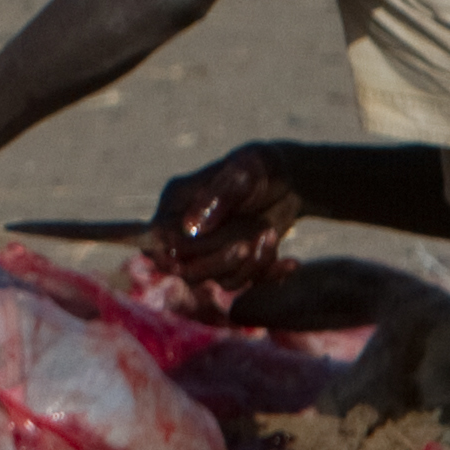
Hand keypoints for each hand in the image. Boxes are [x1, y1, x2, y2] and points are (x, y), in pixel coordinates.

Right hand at [150, 141, 309, 290]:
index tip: (218, 244)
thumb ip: (217, 197)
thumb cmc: (260, 166)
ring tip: (271, 234)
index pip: (159, 239)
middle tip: (249, 243)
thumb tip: (190, 227)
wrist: (289, 181)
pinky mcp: (233, 265)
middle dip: (221, 260)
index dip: (180, 250)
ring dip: (250, 265)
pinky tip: (290, 263)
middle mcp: (186, 231)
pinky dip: (269, 274)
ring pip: (219, 279)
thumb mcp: (244, 172)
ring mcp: (209, 251)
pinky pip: (245, 282)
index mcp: (176, 203)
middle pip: (186, 268)